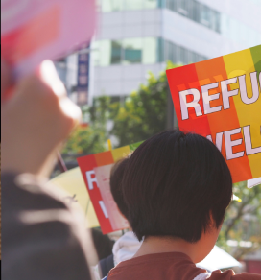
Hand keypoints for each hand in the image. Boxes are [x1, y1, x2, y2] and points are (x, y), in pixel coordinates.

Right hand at [1, 60, 81, 176]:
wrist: (13, 187)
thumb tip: (5, 60)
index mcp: (45, 89)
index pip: (38, 65)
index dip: (22, 70)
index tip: (11, 80)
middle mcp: (64, 100)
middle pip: (46, 81)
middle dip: (29, 86)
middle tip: (10, 103)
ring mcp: (70, 116)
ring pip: (52, 97)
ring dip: (37, 100)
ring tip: (16, 119)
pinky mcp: (69, 129)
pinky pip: (57, 110)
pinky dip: (45, 113)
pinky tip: (27, 128)